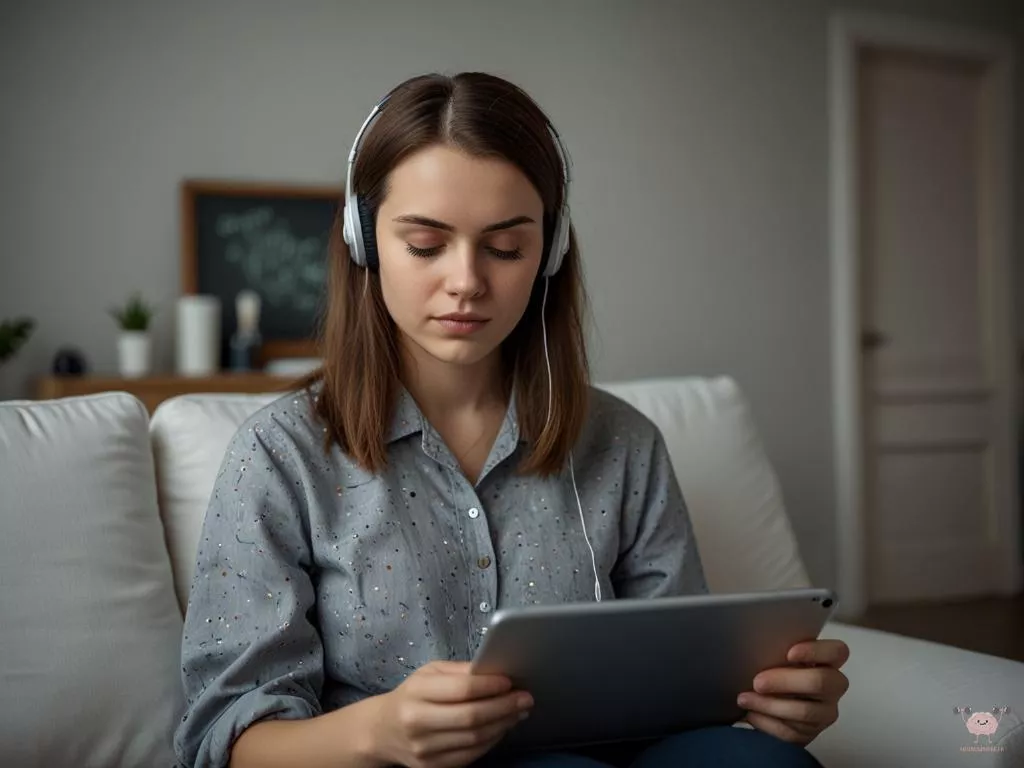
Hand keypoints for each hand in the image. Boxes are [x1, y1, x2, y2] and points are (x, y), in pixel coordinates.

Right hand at [368, 660, 532, 767]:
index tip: (510, 681)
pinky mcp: (433, 767)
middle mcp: (418, 723)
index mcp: (417, 692)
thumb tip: (495, 671)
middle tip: (525, 698)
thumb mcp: (429, 673)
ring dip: (503, 724)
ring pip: (475, 739)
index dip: (490, 685)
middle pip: (472, 717)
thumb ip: (460, 671)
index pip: (462, 689)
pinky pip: (471, 755)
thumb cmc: (412, 695)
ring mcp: (425, 750)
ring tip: (519, 711)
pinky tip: (502, 727)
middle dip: (504, 707)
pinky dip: (492, 741)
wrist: (382, 731)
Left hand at [736, 639, 849, 744]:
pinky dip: (767, 723)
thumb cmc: (776, 668)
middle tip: (757, 682)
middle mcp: (833, 687)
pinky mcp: (812, 733)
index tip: (789, 653)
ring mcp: (826, 712)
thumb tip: (754, 646)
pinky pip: (792, 732)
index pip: (837, 651)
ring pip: (805, 712)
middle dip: (785, 681)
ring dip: (770, 705)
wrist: (771, 698)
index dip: (815, 651)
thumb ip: (778, 650)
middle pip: (819, 682)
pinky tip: (751, 714)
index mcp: (830, 660)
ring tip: (744, 699)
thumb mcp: (779, 655)